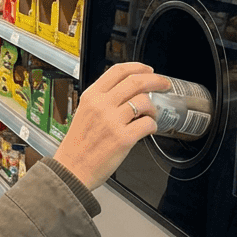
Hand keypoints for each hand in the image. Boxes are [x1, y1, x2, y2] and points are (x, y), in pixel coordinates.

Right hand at [53, 62, 172, 190]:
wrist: (72, 169)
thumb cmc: (78, 144)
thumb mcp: (84, 112)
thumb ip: (102, 99)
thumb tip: (127, 91)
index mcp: (91, 96)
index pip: (118, 71)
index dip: (138, 67)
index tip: (148, 70)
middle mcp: (102, 105)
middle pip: (136, 82)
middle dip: (156, 80)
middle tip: (164, 84)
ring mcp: (113, 121)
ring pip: (144, 102)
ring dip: (154, 107)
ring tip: (151, 115)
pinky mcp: (123, 139)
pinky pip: (148, 124)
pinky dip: (153, 125)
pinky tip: (149, 128)